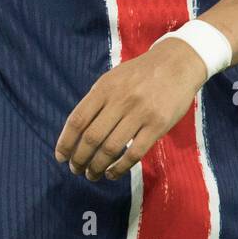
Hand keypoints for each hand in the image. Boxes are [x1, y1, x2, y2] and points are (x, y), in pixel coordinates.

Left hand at [54, 37, 206, 181]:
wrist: (177, 63)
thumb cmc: (140, 74)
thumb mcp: (113, 78)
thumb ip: (96, 101)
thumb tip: (76, 133)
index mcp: (104, 88)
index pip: (77, 120)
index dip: (65, 142)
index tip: (60, 157)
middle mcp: (120, 100)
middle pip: (92, 137)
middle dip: (80, 159)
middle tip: (76, 170)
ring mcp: (140, 113)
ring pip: (111, 148)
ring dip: (97, 167)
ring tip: (93, 174)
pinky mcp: (158, 125)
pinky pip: (134, 153)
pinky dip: (120, 168)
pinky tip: (112, 173)